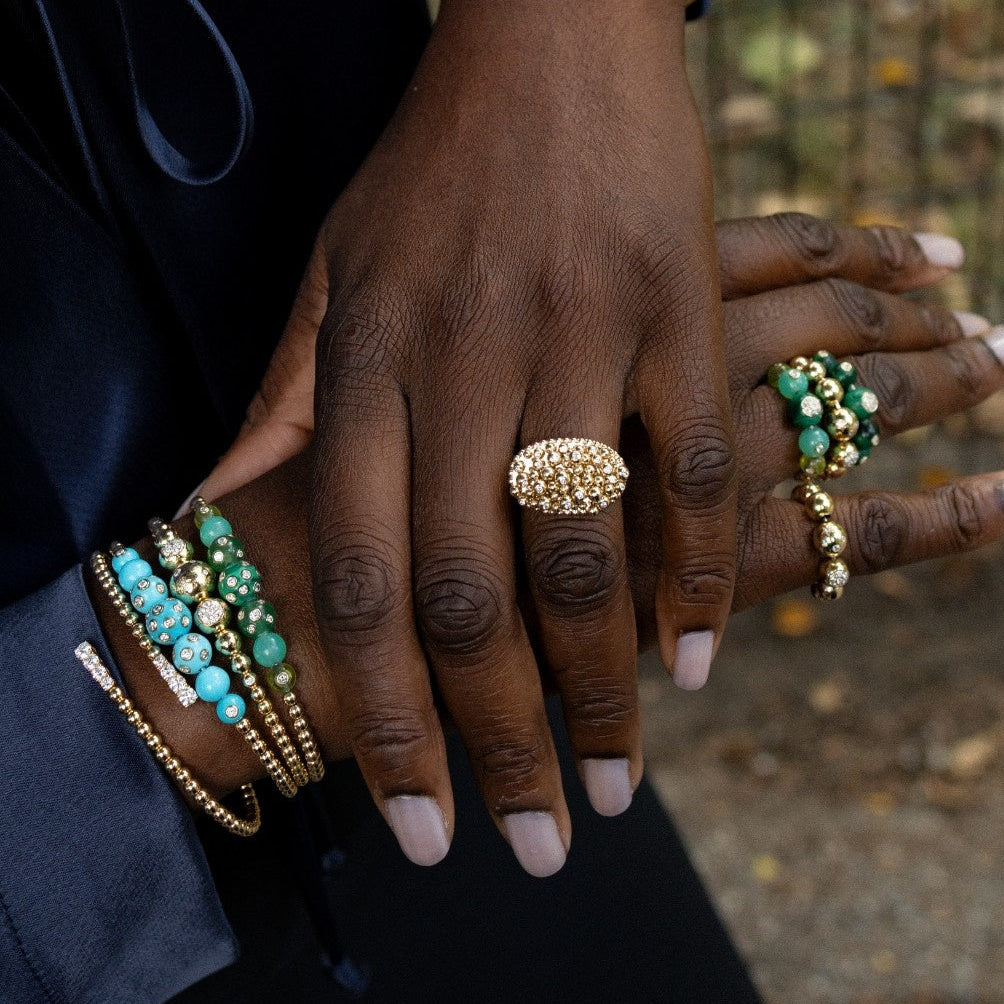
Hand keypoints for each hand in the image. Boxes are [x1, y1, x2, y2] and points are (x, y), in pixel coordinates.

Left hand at [133, 215, 1003, 874]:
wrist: (546, 36)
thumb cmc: (432, 173)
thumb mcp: (328, 278)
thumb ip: (277, 409)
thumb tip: (197, 525)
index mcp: (367, 364)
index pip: (357, 580)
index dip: (382, 718)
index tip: (414, 821)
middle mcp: (466, 359)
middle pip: (471, 592)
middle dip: (501, 740)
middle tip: (537, 841)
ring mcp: (578, 331)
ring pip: (586, 549)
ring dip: (604, 686)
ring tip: (617, 780)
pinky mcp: (675, 306)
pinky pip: (694, 470)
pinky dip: (701, 579)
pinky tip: (700, 664)